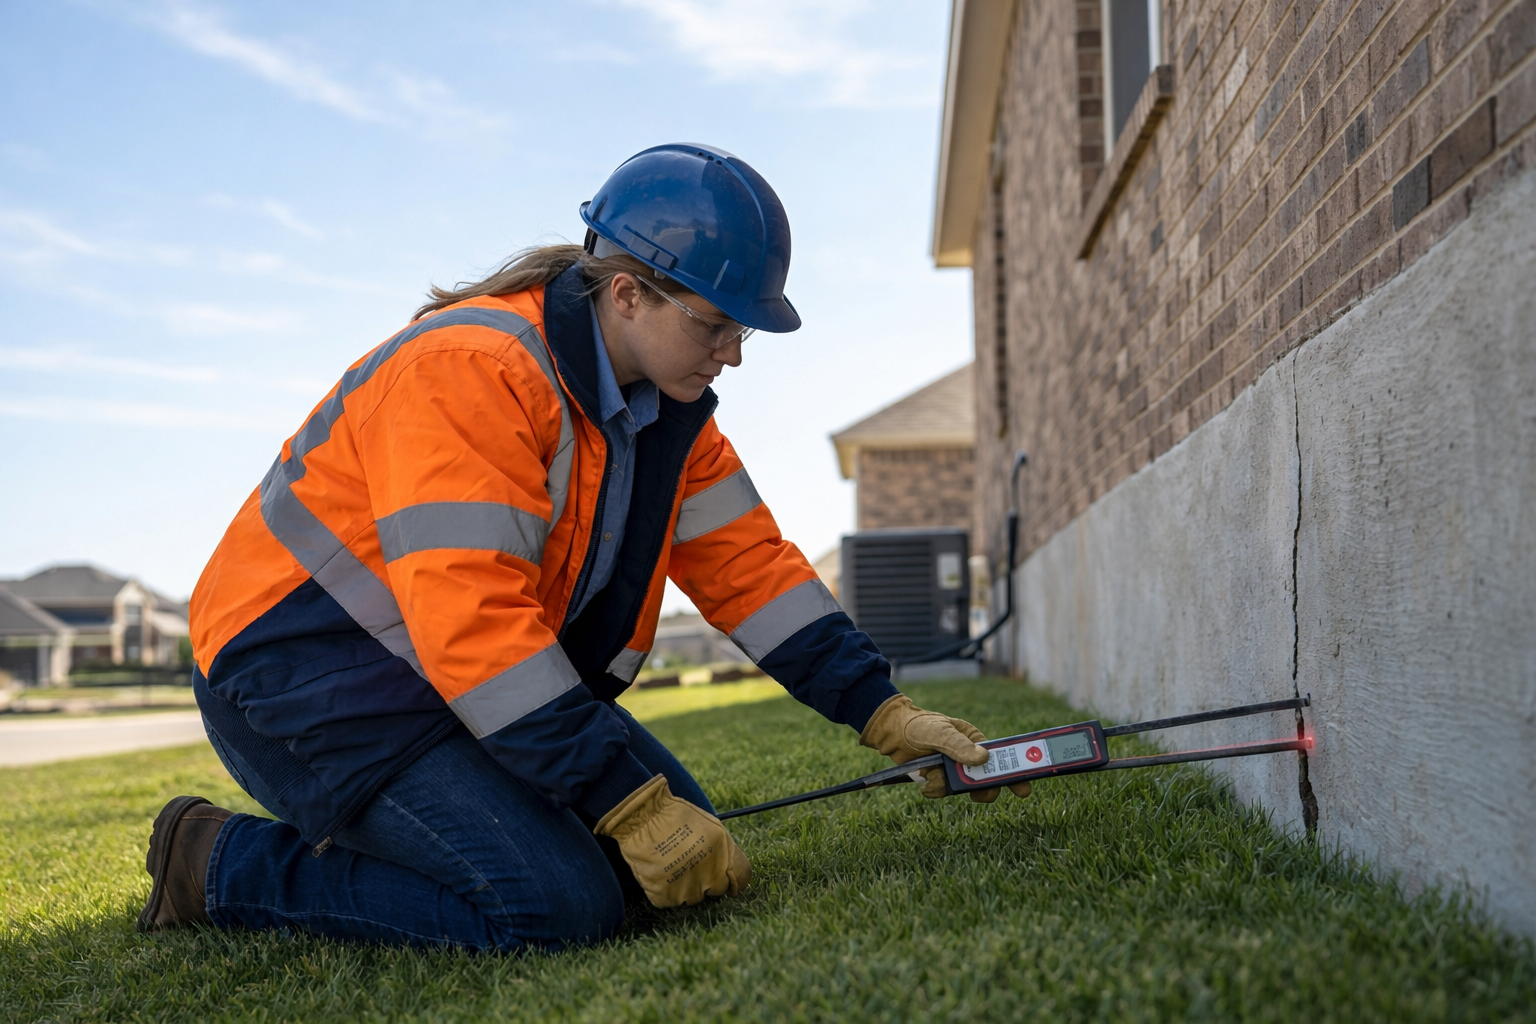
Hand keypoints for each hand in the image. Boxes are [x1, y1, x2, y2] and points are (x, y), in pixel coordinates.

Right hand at [593, 775, 750, 906]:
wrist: (640, 818)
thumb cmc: (673, 816)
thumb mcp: (708, 825)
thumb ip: (722, 850)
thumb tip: (730, 870)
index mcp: (722, 855)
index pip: (742, 878)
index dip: (735, 879)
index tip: (730, 880)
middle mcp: (708, 875)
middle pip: (717, 889)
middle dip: (707, 881)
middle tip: (691, 865)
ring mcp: (686, 889)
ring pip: (692, 897)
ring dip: (685, 886)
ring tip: (671, 864)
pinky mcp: (665, 897)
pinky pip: (670, 899)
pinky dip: (665, 890)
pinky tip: (659, 871)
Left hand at [859, 694, 1032, 802]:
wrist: (892, 732)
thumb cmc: (920, 725)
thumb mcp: (940, 731)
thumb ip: (958, 745)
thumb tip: (983, 758)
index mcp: (976, 741)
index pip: (1001, 758)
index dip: (1015, 773)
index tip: (1024, 788)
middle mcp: (968, 757)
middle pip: (987, 781)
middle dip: (984, 789)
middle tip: (978, 794)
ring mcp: (954, 770)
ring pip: (963, 789)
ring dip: (950, 786)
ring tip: (933, 775)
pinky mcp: (939, 780)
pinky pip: (943, 792)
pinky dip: (934, 789)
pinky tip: (924, 780)